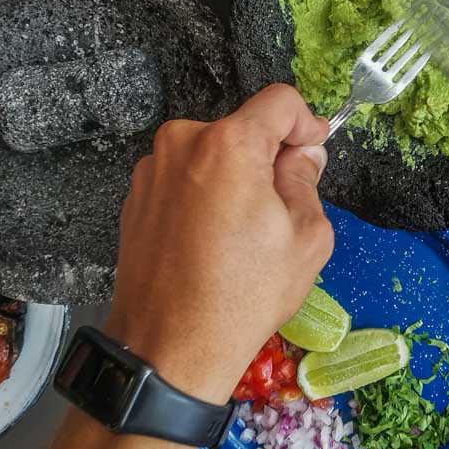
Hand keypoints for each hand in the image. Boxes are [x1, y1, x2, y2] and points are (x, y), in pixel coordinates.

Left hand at [104, 84, 333, 404]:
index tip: (313, 149)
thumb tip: (301, 156)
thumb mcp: (305, 237)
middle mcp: (182, 143)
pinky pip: (183, 178)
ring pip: (211, 154)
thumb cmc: (241, 296)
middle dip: (267, 157)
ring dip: (233, 177)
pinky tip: (211, 241)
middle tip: (281, 206)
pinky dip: (203, 195)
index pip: (279, 101)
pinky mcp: (135, 196)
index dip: (306, 123)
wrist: (170, 346)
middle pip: (242, 129)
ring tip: (242, 233)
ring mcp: (152, 169)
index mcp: (228, 144)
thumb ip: (307, 180)